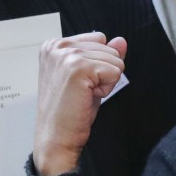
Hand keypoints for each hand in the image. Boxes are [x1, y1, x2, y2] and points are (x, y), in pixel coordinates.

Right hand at [32, 32, 126, 175]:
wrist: (56, 137)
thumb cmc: (68, 111)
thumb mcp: (89, 77)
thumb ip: (104, 55)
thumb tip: (121, 41)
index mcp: (54, 45)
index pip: (99, 38)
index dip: (98, 63)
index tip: (79, 82)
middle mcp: (58, 45)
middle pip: (109, 47)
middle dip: (103, 72)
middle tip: (82, 91)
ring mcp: (66, 55)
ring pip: (115, 59)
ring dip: (105, 81)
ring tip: (83, 94)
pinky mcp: (78, 67)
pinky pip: (115, 71)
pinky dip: (107, 88)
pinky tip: (87, 97)